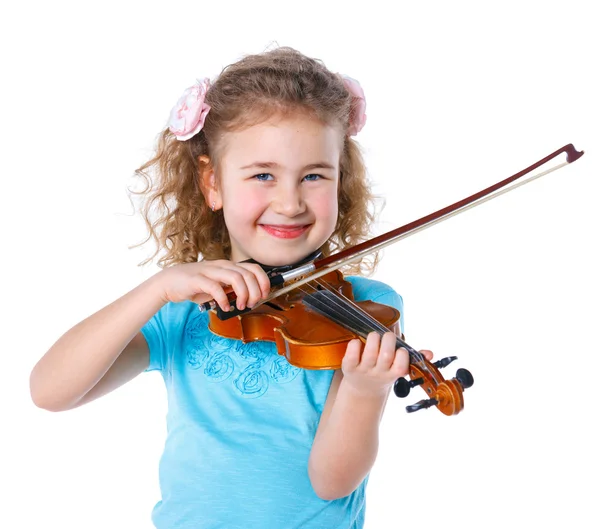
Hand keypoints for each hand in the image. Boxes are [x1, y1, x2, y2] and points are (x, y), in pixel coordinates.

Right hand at [156, 260, 270, 309]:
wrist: (169, 282)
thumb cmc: (196, 286)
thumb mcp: (219, 286)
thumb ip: (233, 290)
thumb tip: (250, 300)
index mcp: (229, 266)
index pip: (253, 268)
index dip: (263, 281)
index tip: (264, 295)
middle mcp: (221, 266)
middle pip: (248, 274)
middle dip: (255, 291)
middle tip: (251, 304)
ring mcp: (209, 271)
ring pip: (235, 277)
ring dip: (242, 294)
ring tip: (240, 306)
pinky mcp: (197, 279)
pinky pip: (215, 287)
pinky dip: (223, 299)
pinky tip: (223, 307)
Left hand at [341, 331, 433, 397]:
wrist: (363, 390)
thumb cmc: (384, 371)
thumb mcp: (399, 368)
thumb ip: (413, 358)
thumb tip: (430, 353)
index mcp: (393, 373)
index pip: (401, 364)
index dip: (401, 353)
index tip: (399, 350)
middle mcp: (379, 372)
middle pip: (386, 355)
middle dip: (387, 340)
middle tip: (386, 338)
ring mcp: (364, 370)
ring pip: (370, 352)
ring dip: (373, 339)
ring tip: (373, 338)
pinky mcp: (349, 367)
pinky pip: (351, 354)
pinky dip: (354, 344)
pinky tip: (358, 343)